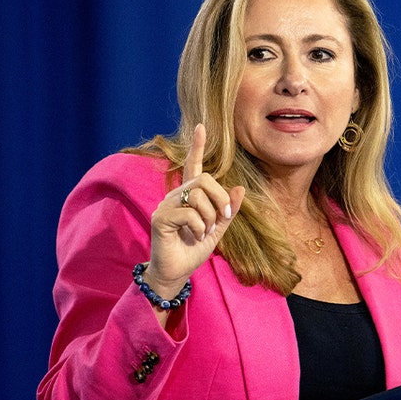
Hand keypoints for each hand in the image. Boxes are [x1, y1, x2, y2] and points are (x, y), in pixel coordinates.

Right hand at [145, 123, 245, 299]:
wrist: (177, 272)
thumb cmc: (194, 249)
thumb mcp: (218, 230)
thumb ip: (228, 210)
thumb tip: (240, 189)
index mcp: (190, 195)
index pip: (193, 166)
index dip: (197, 146)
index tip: (201, 127)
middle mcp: (176, 195)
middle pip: (204, 179)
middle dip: (220, 199)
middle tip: (222, 218)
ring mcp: (166, 205)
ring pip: (197, 196)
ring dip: (209, 218)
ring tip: (204, 233)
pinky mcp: (160, 217)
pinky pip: (188, 213)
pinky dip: (199, 228)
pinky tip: (194, 237)